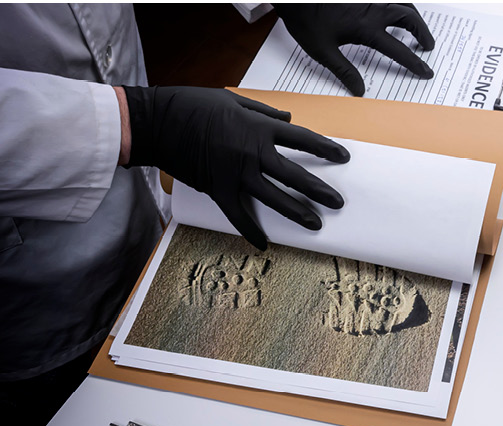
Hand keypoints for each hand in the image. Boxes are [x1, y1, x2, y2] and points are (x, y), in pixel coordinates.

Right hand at [122, 86, 347, 249]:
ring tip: (316, 224)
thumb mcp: (232, 100)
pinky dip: (251, 231)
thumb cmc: (191, 105)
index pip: (302, 140)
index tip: (343, 157)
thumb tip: (289, 119)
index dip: (325, 149)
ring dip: (297, 213)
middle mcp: (252, 153)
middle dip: (320, 190)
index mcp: (259, 128)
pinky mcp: (217, 189)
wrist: (155, 122)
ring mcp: (236, 174)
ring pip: (275, 198)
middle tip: (338, 202)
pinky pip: (238, 215)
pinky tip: (263, 244)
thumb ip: (263, 112)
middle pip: (295, 175)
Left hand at [274, 3, 435, 96]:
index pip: (399, 50)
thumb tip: (359, 90)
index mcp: (366, 29)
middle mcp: (373, 10)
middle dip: (422, 32)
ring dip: (414, 16)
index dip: (415, 63)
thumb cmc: (306, 20)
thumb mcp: (322, 51)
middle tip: (427, 45)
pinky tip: (395, 10)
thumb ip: (344, 71)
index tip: (426, 71)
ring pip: (402, 3)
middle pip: (409, 18)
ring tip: (417, 27)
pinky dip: (398, 4)